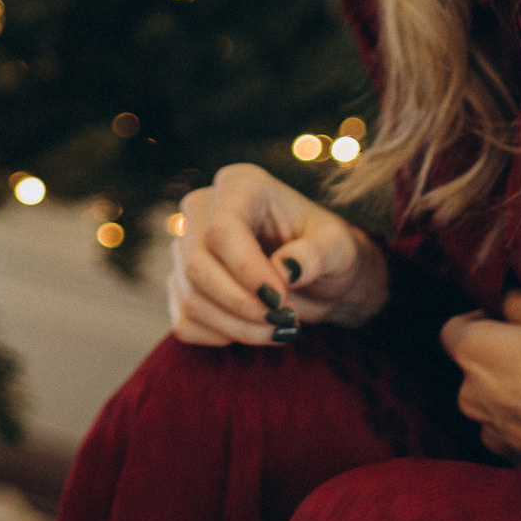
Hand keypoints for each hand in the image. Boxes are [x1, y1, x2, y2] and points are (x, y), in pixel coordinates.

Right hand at [167, 163, 388, 345]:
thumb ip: (317, 254)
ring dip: (238, 327)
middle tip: (284, 319)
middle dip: (242, 305)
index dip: (246, 269)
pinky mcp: (181, 284)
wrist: (320, 277)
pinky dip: (222, 336)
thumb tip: (284, 269)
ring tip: (279, 326)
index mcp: (241, 185)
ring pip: (191, 298)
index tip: (280, 299)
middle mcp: (203, 209)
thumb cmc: (329, 252)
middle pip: (198, 265)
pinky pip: (185, 322)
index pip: (221, 227)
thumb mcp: (339, 248)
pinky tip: (253, 328)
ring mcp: (186, 247)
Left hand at [441, 292, 520, 499]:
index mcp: (473, 351)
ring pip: (489, 401)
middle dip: (496, 360)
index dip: (476, 322)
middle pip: (473, 367)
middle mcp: (468, 391)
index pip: (452, 330)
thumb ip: (516, 304)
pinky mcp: (506, 454)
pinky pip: (505, 430)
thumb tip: (506, 299)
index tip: (501, 323)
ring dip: (508, 393)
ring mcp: (486, 426)